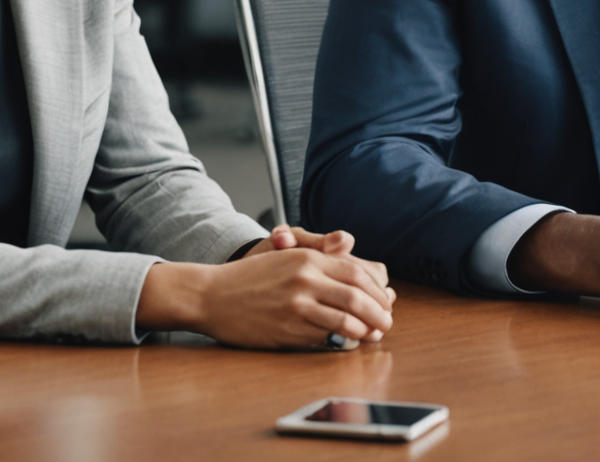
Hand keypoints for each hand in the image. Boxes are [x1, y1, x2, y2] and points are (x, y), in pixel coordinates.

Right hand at [137, 233, 394, 348]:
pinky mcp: (287, 329)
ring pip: (345, 320)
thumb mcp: (287, 258)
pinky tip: (349, 341)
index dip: (377, 289)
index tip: (386, 299)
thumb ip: (322, 262)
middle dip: (379, 311)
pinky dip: (341, 340)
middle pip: (358, 296)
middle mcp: (305, 279)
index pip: (358, 272)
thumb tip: (362, 276)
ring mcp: (296, 306)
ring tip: (374, 334)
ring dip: (365, 330)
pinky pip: (323, 337)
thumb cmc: (251, 277)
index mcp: (308, 258)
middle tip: (388, 321)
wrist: (211, 295)